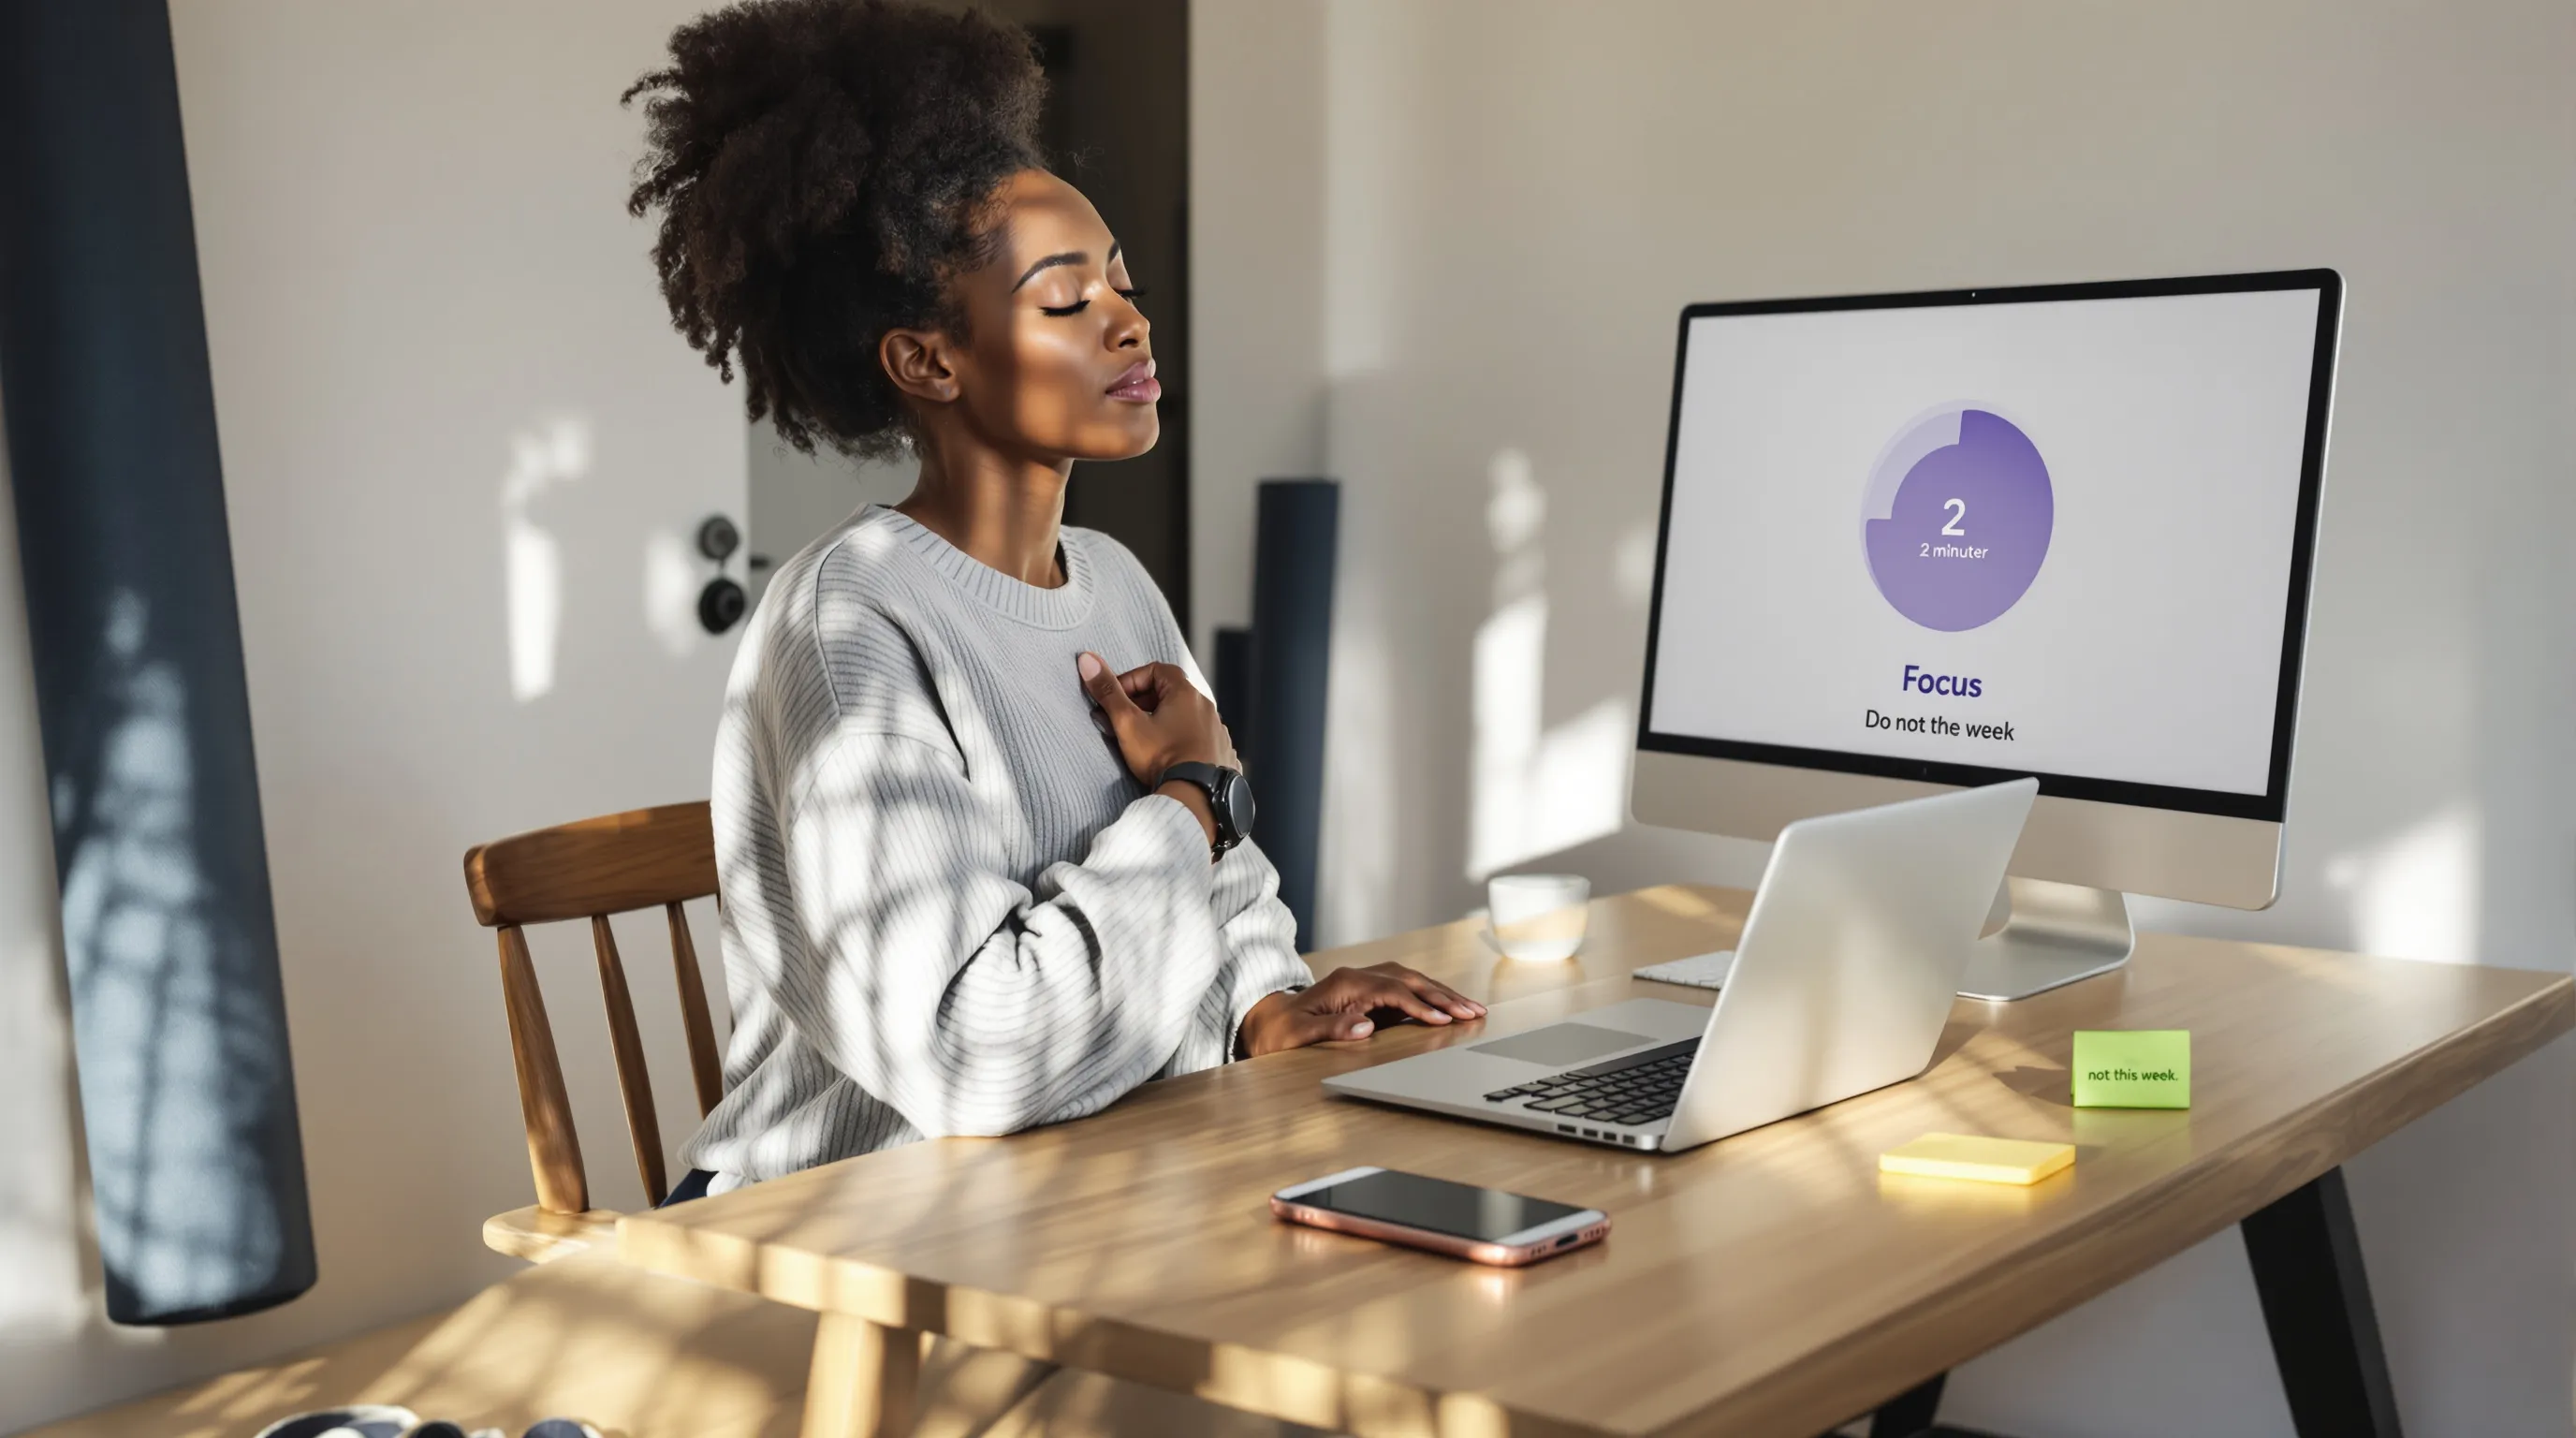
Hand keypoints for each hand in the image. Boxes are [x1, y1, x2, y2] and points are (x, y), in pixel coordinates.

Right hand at [1079, 652, 1238, 843]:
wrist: (1194, 796)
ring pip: (1186, 718)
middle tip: (1125, 721)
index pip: (1156, 670)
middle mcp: (1207, 708)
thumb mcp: (1128, 723)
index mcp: (1186, 694)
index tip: (1116, 699)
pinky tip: (1170, 757)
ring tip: (1145, 742)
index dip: (1132, 680)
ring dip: (1165, 723)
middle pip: (1172, 693)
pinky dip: (1183, 741)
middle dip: (1145, 703)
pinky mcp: (1223, 753)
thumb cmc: (1161, 757)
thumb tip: (1087, 660)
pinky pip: (1200, 739)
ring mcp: (1218, 731)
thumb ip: (1108, 692)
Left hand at [1237, 962, 1487, 1056]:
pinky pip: (1406, 990)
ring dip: (1442, 994)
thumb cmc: (1280, 1032)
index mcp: (1346, 984)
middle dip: (1444, 996)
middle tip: (1474, 1012)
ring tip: (1471, 1009)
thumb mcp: (1298, 1035)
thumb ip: (1331, 1029)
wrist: (1267, 1020)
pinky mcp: (1369, 992)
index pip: (1393, 991)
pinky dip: (1430, 997)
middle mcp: (1359, 976)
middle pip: (1410, 980)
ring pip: (1412, 981)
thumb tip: (1367, 1027)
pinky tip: (1448, 1007)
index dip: (1420, 1006)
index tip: (1444, 1021)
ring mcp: (1365, 982)